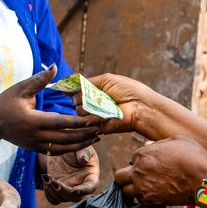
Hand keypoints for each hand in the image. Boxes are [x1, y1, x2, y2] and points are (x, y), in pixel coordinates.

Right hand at [0, 65, 101, 155]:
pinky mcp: (36, 149)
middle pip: (66, 138)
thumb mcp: (22, 87)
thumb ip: (40, 79)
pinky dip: (71, 148)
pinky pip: (57, 152)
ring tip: (97, 137)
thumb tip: (55, 67)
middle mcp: (35, 136)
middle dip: (85, 134)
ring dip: (81, 144)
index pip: (61, 123)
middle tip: (102, 128)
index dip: (79, 122)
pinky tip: (83, 143)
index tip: (94, 119)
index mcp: (33, 120)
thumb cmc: (7, 101)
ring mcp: (36, 145)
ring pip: (63, 148)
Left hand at [39, 147, 99, 203]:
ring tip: (46, 176)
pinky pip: (53, 199)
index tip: (74, 189)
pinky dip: (48, 193)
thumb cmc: (76, 149)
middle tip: (54, 181)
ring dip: (53, 191)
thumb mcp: (80, 148)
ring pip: (62, 198)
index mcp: (91, 176)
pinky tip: (45, 178)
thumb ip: (84, 153)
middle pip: (75, 196)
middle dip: (64, 191)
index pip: (90, 187)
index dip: (83, 190)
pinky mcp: (58, 191)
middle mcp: (81, 186)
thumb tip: (85, 159)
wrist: (63, 152)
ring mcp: (69, 190)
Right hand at [76, 73, 206, 146]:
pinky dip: (95, 116)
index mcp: (94, 91)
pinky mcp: (98, 127)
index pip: (75, 91)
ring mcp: (95, 116)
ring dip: (90, 106)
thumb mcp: (106, 80)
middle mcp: (92, 104)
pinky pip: (87, 121)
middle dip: (82, 97)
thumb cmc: (128, 90)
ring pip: (78, 111)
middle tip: (98, 96)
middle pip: (74, 101)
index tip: (65, 89)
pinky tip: (106, 114)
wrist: (141, 106)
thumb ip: (86, 82)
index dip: (70, 90)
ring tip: (106, 104)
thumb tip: (67, 84)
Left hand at [113, 135, 206, 205]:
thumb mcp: (176, 140)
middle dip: (126, 176)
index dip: (141, 161)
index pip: (132, 158)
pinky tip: (153, 194)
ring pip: (126, 192)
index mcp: (142, 154)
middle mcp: (138, 172)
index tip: (151, 164)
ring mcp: (143, 188)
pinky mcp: (152, 202)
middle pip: (119, 177)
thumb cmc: (192, 156)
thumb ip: (158, 143)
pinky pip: (140, 202)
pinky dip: (143, 199)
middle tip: (137, 177)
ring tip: (143, 187)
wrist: (203, 179)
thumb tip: (148, 146)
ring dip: (132, 189)